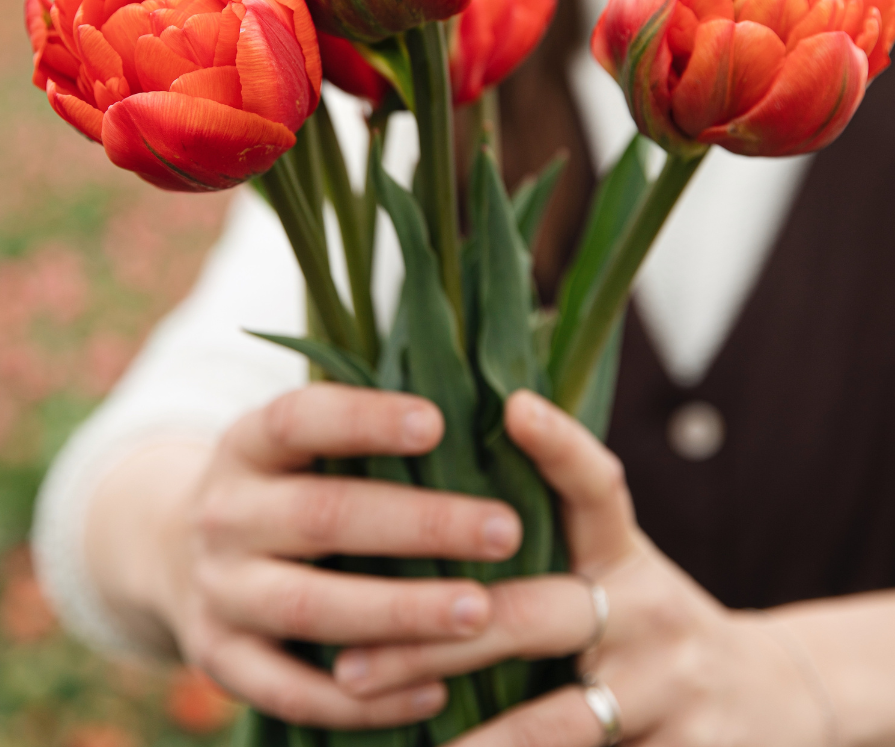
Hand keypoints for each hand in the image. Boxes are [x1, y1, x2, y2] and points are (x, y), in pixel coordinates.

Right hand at [87, 384, 522, 729]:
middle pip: (322, 516)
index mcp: (247, 445)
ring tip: (480, 612)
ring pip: (312, 608)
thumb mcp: (293, 444)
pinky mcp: (221, 658)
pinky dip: (364, 702)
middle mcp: (225, 514)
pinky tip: (434, 691)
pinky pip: (293, 691)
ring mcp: (219, 591)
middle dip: (420, 525)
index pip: (298, 420)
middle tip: (505, 531)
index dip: (364, 420)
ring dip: (401, 613)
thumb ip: (359, 432)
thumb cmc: (279, 485)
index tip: (437, 423)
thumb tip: (478, 412)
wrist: (176, 552)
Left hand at [332, 391, 828, 746]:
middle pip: (536, 614)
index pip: (597, 486)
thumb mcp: (616, 574)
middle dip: (437, 643)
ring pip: (562, 721)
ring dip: (479, 744)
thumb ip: (546, 551)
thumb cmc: (650, 627)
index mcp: (623, 555)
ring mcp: (673, 686)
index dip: (561, 445)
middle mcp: (650, 610)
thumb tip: (425, 519)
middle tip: (352, 668)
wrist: (769, 699)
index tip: (514, 407)